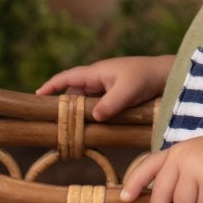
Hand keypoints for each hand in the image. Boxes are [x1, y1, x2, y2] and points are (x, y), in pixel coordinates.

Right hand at [35, 56, 167, 120]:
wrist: (166, 75)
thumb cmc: (145, 77)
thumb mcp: (128, 91)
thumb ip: (110, 103)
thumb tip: (93, 117)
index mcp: (96, 72)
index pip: (67, 78)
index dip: (50, 86)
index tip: (36, 96)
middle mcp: (98, 79)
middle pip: (74, 93)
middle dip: (63, 106)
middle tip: (52, 123)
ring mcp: (106, 88)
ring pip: (86, 102)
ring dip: (79, 114)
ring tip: (70, 130)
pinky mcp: (115, 96)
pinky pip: (97, 106)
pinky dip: (92, 115)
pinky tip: (91, 127)